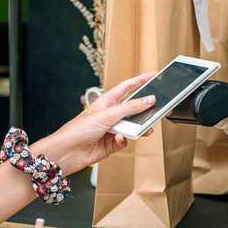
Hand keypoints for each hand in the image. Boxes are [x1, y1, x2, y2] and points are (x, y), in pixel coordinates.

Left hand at [37, 72, 157, 175]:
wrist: (68, 152)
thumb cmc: (79, 129)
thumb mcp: (108, 114)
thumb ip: (131, 108)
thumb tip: (149, 100)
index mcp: (107, 101)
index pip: (127, 87)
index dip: (140, 81)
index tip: (153, 75)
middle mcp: (110, 114)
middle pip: (133, 109)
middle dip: (146, 110)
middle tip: (160, 108)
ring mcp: (111, 129)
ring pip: (133, 127)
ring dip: (138, 128)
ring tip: (146, 129)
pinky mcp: (111, 144)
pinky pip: (125, 140)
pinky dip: (124, 140)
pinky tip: (118, 139)